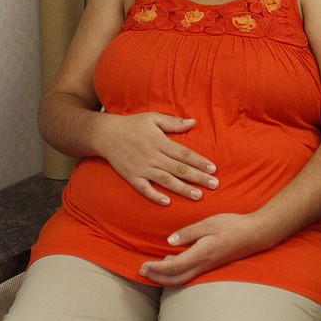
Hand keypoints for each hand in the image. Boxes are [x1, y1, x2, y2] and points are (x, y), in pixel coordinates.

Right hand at [95, 112, 217, 204]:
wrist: (105, 134)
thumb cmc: (132, 124)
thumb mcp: (153, 118)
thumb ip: (174, 122)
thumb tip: (193, 122)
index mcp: (160, 142)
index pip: (185, 154)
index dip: (200, 162)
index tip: (213, 169)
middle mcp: (153, 156)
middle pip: (179, 169)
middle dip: (198, 178)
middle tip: (214, 185)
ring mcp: (142, 168)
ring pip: (166, 181)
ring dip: (183, 189)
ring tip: (198, 196)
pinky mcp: (131, 177)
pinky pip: (144, 189)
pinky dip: (155, 196)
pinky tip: (167, 202)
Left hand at [139, 212, 270, 285]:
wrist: (255, 234)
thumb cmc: (233, 225)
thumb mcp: (210, 223)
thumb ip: (189, 232)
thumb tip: (170, 241)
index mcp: (201, 254)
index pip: (174, 267)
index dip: (156, 268)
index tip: (143, 265)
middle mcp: (204, 265)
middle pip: (176, 279)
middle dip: (157, 277)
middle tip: (142, 271)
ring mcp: (208, 267)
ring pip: (183, 279)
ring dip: (165, 277)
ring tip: (153, 270)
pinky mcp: (212, 265)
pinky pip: (190, 274)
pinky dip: (176, 273)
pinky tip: (172, 263)